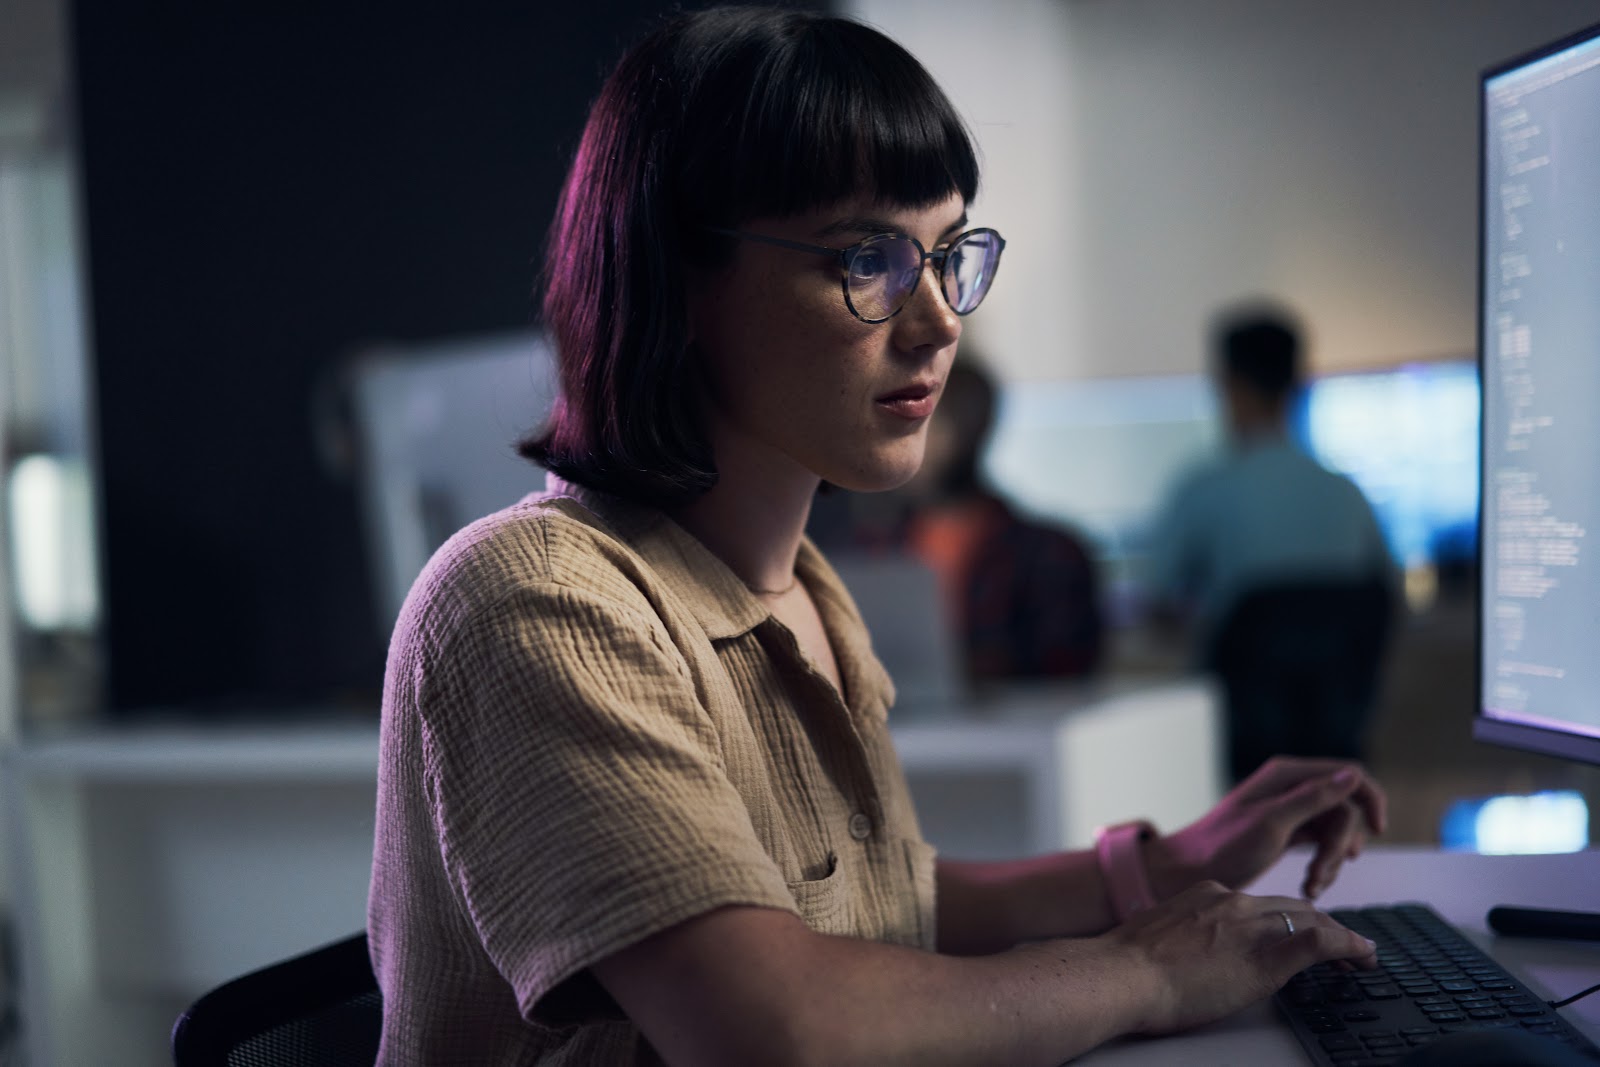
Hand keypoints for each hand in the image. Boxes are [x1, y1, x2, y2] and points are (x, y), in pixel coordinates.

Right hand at [1105, 880, 1377, 1035]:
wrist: (1121, 974)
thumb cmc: (1127, 967)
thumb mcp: (1159, 938)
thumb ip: (1185, 935)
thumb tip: (1190, 953)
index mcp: (1206, 895)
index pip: (1260, 904)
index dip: (1286, 919)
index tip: (1295, 932)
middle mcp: (1233, 901)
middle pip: (1292, 908)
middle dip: (1321, 924)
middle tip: (1341, 945)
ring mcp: (1252, 924)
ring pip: (1312, 919)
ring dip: (1340, 936)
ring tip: (1359, 955)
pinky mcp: (1268, 953)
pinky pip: (1321, 942)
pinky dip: (1350, 947)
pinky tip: (1365, 957)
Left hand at [1153, 757, 1387, 900]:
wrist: (1188, 871)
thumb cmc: (1223, 846)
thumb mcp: (1271, 823)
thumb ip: (1312, 799)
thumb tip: (1352, 776)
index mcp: (1287, 774)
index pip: (1348, 773)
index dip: (1370, 798)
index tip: (1380, 830)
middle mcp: (1292, 787)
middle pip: (1345, 809)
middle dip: (1340, 845)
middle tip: (1320, 876)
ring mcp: (1291, 810)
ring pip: (1335, 832)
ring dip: (1331, 861)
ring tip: (1312, 887)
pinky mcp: (1289, 833)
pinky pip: (1322, 845)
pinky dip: (1322, 867)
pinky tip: (1310, 887)